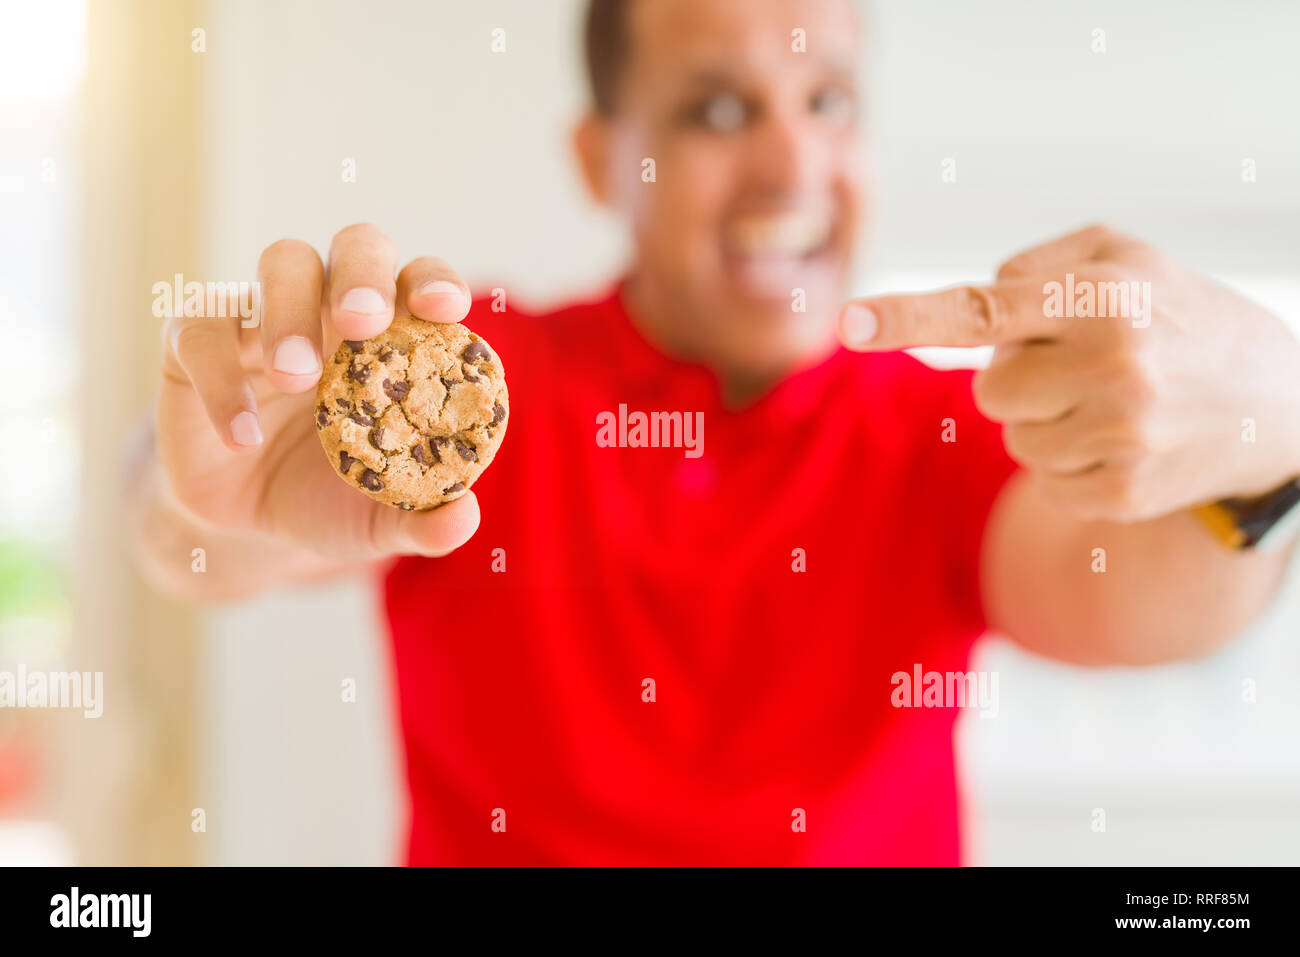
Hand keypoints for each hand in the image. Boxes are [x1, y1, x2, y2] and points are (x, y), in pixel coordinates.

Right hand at [157, 223, 481, 558]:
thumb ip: (423, 521)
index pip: (422, 283)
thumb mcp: (378, 522)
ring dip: (291, 313)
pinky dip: (222, 380)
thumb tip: (463, 520)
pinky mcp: (195, 338)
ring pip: (283, 263)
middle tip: (361, 321)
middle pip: (357, 246)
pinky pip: (202, 332)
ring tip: (296, 377)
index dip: (435, 283)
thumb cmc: (329, 498)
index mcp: (394, 335)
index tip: (444, 308)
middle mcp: (333, 306)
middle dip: (364, 274)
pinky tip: (243, 437)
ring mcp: (265, 313)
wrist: (245, 526)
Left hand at [838, 224, 1299, 521]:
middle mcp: (1113, 367)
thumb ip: (1035, 265)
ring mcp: (1117, 438)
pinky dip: (1070, 459)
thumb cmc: (1177, 313)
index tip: (847, 322)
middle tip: (1087, 364)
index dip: (908, 318)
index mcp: (1104, 298)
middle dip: (1021, 376)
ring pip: (1011, 435)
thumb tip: (971, 308)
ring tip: (1116, 401)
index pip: (984, 309)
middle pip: (988, 387)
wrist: (1275, 403)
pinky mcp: (1117, 495)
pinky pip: (1042, 477)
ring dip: (1047, 418)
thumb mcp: (1124, 257)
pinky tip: (1125, 441)